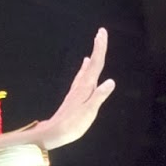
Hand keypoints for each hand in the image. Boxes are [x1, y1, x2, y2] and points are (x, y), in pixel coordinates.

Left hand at [32, 28, 114, 150]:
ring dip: (92, 58)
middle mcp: (80, 86)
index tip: (101, 33)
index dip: (100, 48)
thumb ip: (99, 96)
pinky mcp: (74, 97)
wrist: (54, 132)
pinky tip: (84, 70)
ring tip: (94, 49)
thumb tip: (111, 81)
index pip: (96, 64)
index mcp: (86, 87)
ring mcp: (76, 91)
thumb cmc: (73, 124)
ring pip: (86, 70)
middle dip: (97, 48)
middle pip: (91, 63)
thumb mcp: (89, 112)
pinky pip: (81, 78)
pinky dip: (85, 70)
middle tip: (100, 33)